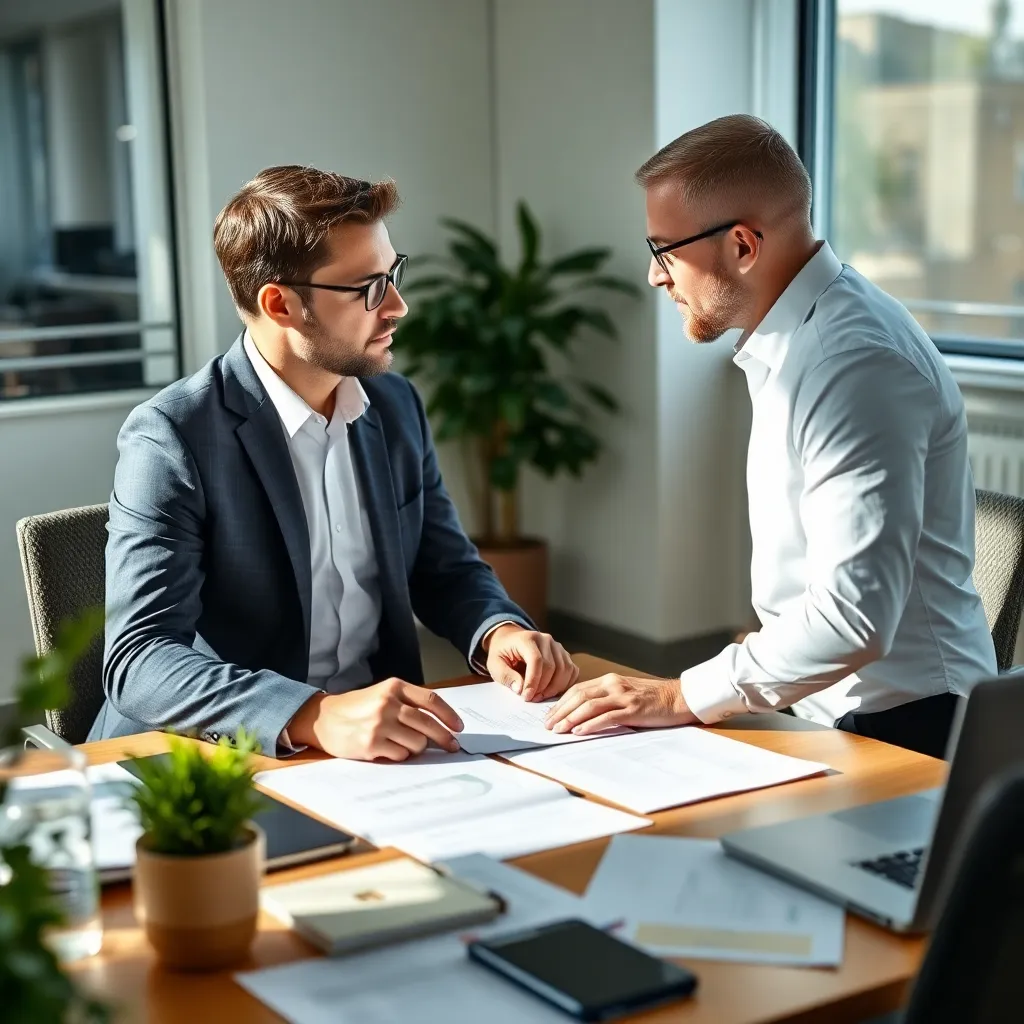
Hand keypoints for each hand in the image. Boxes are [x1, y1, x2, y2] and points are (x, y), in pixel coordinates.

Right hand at [286, 678, 463, 760]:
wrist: (324, 718)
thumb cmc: (357, 707)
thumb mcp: (382, 694)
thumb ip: (408, 703)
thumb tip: (441, 724)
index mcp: (394, 687)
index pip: (431, 700)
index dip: (449, 715)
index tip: (459, 727)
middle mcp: (387, 703)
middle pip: (428, 724)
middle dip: (444, 738)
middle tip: (452, 746)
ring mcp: (379, 724)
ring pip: (417, 742)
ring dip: (418, 748)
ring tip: (407, 745)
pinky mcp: (371, 744)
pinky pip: (401, 755)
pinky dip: (401, 755)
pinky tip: (390, 749)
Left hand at [483, 625, 579, 701]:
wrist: (510, 640)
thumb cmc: (502, 652)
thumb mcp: (495, 664)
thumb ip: (506, 676)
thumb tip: (520, 689)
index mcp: (527, 639)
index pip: (536, 660)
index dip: (533, 681)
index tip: (527, 697)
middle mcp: (546, 639)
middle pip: (552, 666)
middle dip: (543, 687)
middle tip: (533, 699)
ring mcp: (557, 646)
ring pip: (565, 669)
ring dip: (555, 688)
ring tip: (541, 697)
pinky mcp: (564, 654)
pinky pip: (572, 670)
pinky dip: (565, 684)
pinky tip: (553, 692)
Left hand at [544, 673, 697, 734]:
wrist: (680, 697)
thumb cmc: (653, 699)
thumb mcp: (626, 694)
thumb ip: (607, 699)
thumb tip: (583, 714)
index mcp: (609, 680)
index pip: (577, 689)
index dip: (561, 702)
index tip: (550, 715)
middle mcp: (613, 685)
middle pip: (578, 696)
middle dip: (560, 711)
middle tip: (548, 725)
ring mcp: (623, 696)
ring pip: (589, 705)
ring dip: (570, 718)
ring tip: (558, 729)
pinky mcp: (633, 709)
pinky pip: (607, 716)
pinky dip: (590, 724)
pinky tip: (579, 731)